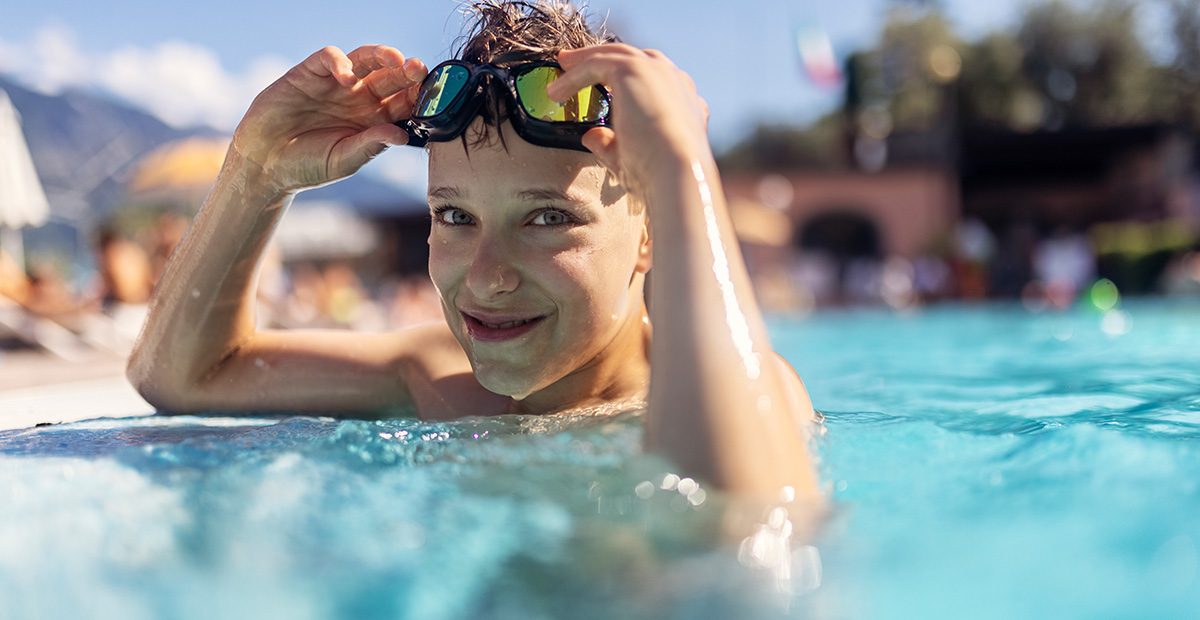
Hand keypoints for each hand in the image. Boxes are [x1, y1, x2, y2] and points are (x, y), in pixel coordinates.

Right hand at [232, 45, 426, 193]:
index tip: (433, 96)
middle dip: (407, 71)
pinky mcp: (308, 73)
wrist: (264, 165)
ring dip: (383, 55)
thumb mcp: (344, 160)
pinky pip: (329, 57)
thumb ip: (371, 146)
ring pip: (365, 59)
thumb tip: (402, 136)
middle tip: (420, 70)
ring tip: (396, 61)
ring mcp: (334, 83)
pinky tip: (346, 78)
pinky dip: (340, 62)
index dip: (418, 97)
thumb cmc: (307, 166)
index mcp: (373, 119)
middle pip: (390, 76)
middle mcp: (358, 97)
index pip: (403, 102)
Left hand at [549, 44, 710, 192]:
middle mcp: (674, 80)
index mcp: (684, 100)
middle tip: (576, 64)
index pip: (654, 79)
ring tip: (561, 67)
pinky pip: (596, 64)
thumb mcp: (633, 157)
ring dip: (584, 61)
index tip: (606, 88)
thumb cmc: (659, 174)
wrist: (676, 172)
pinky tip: (556, 92)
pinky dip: (573, 76)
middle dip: (604, 58)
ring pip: (613, 55)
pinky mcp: (633, 69)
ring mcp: (655, 70)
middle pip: (633, 58)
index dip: (628, 80)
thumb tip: (590, 136)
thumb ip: (611, 144)